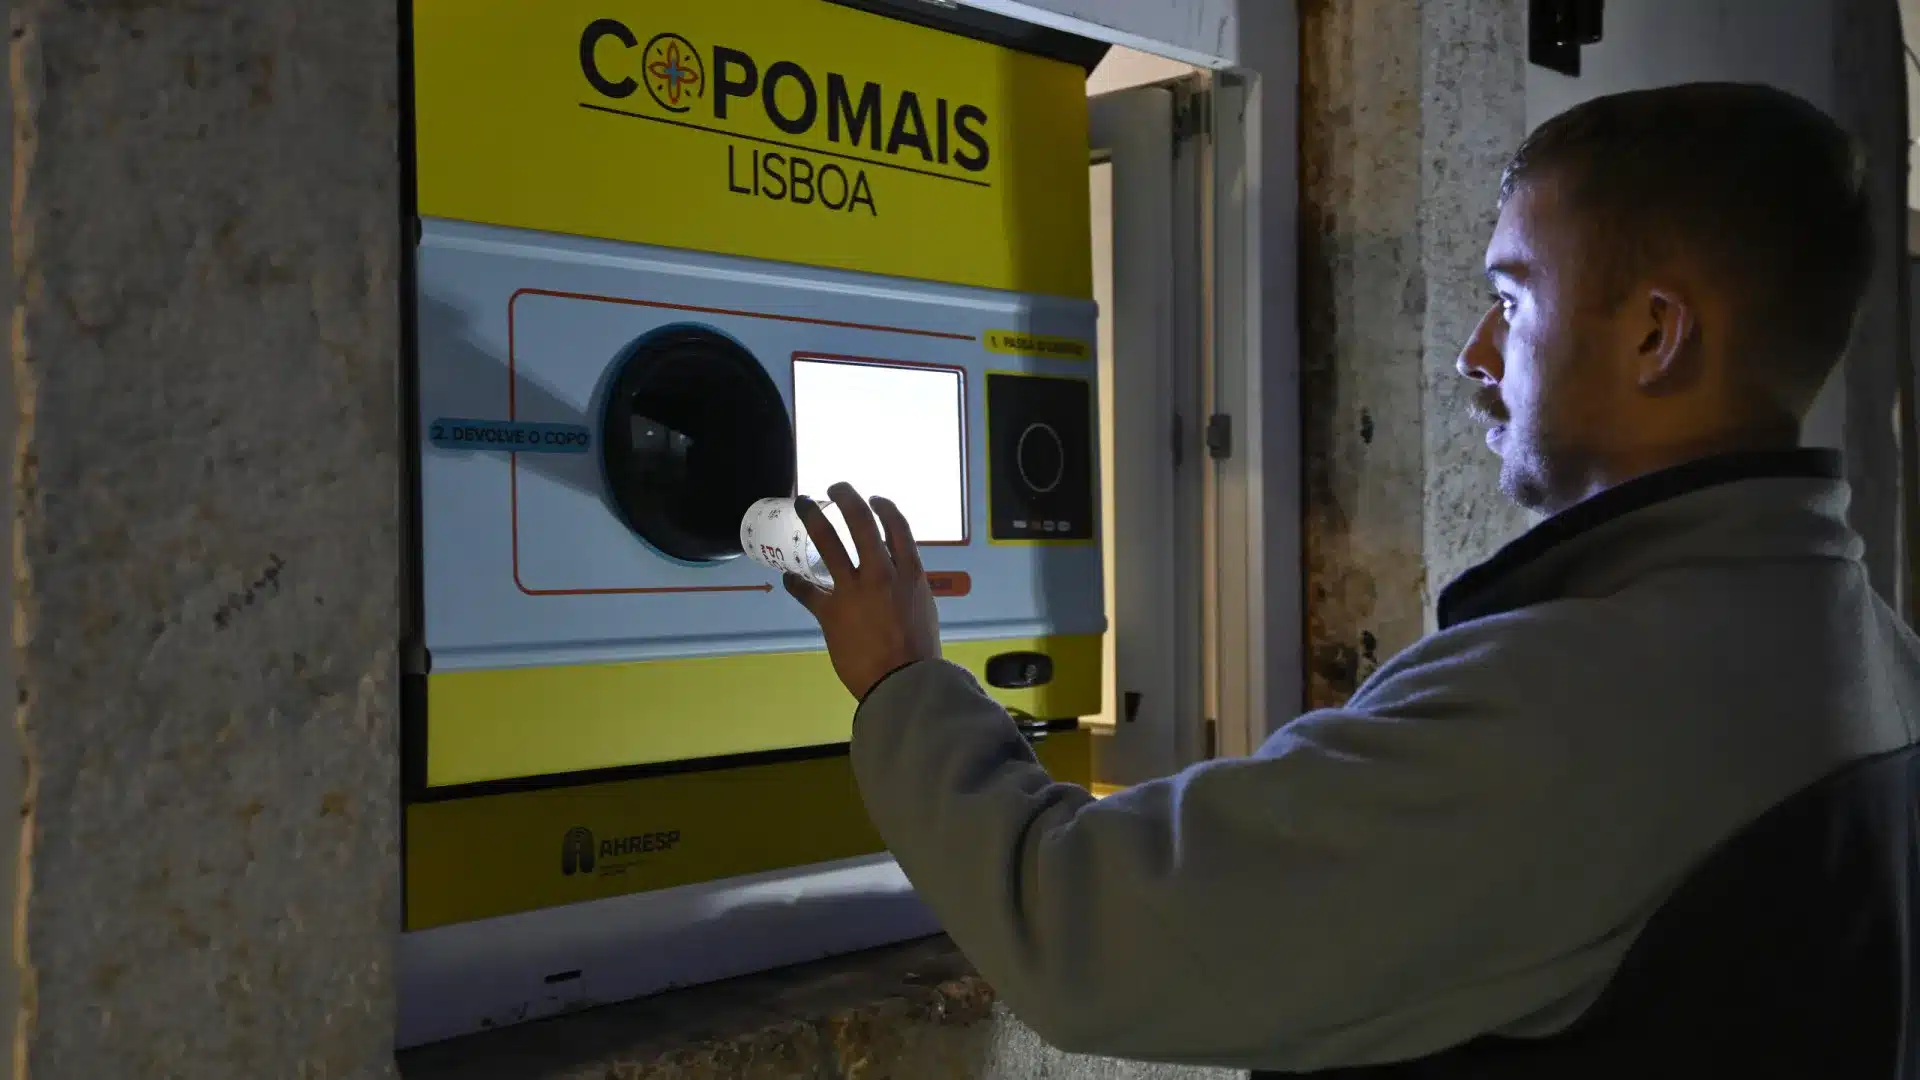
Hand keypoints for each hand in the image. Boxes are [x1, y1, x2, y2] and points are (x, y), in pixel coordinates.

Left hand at [783, 483, 942, 701]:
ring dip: (814, 519)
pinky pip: (805, 590)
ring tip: (803, 504)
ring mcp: (853, 590)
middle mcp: (881, 573)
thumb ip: (908, 589)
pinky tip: (788, 576)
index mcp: (910, 573)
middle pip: (861, 524)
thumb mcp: (923, 610)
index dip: (884, 508)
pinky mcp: (830, 612)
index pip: (897, 527)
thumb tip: (895, 582)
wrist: (904, 683)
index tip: (873, 499)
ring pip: (829, 543)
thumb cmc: (920, 653)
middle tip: (834, 488)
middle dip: (846, 499)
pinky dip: (795, 581)